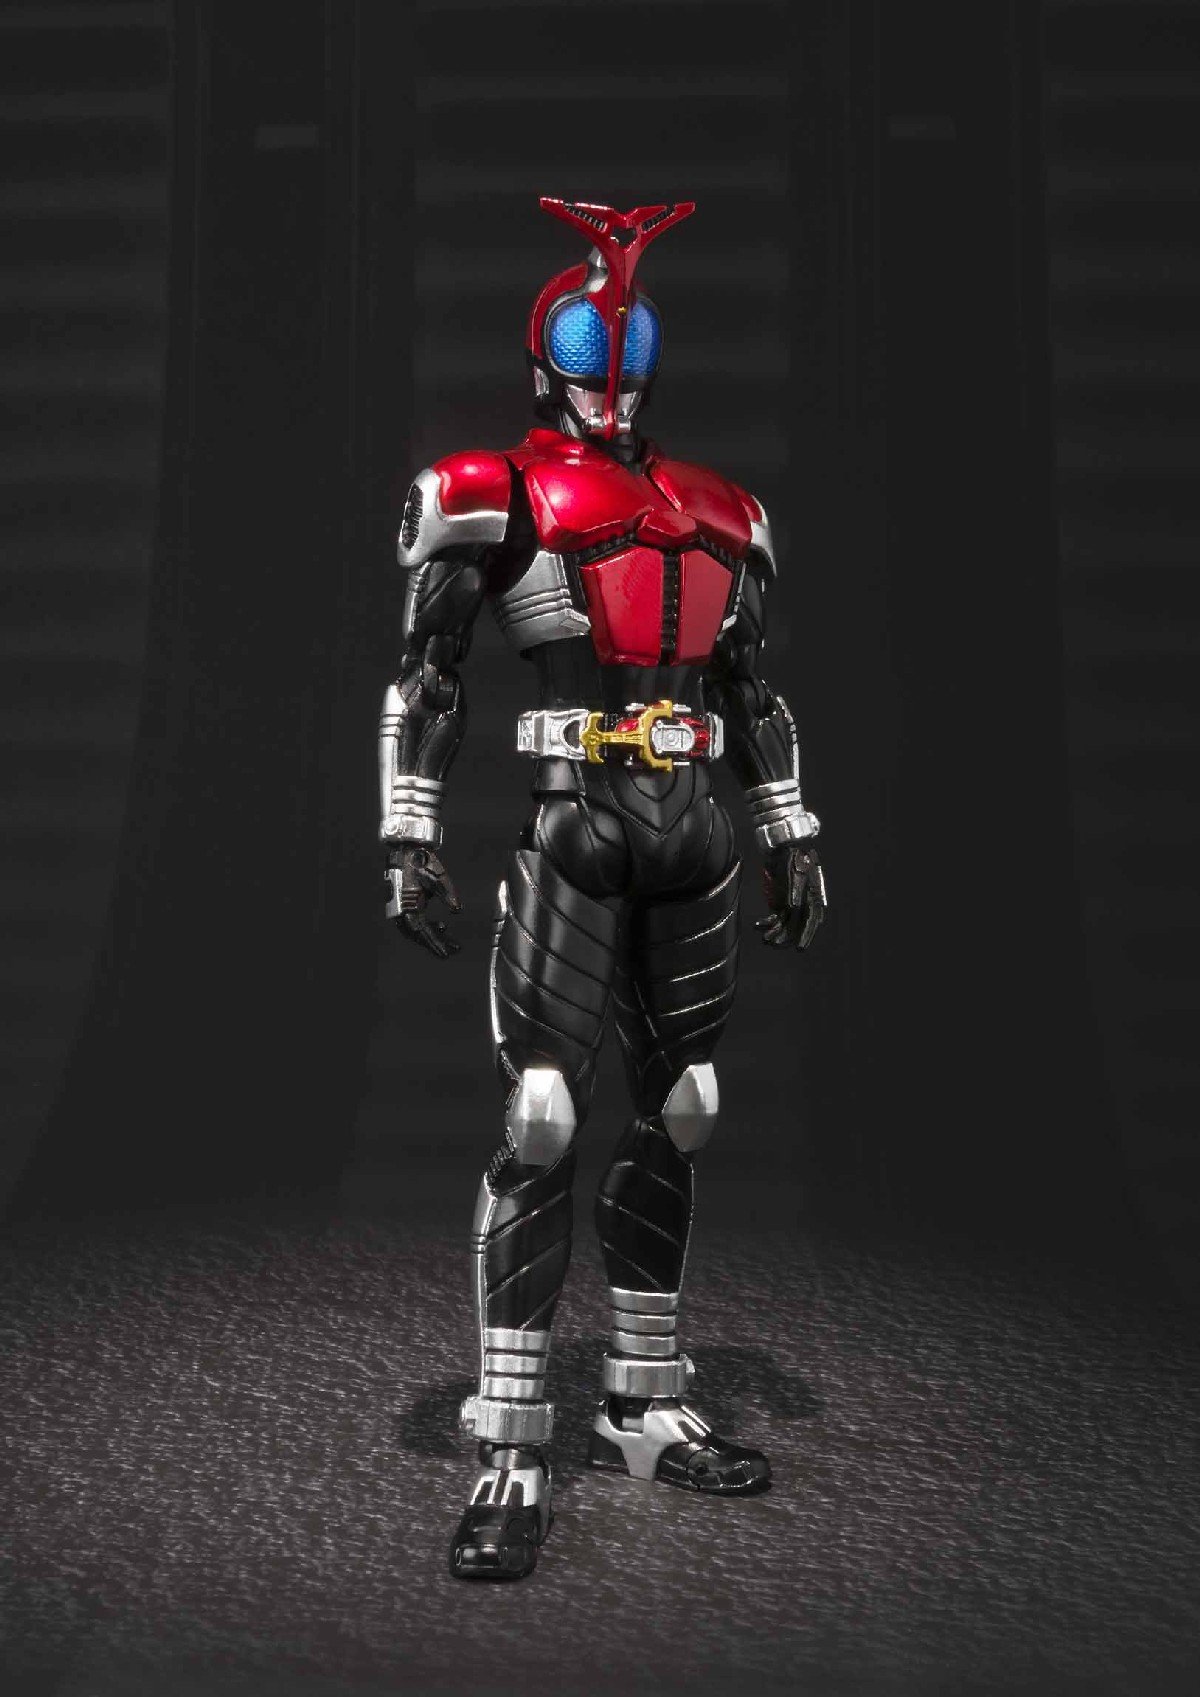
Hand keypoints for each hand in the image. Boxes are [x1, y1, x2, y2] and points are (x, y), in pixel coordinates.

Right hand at [384, 844, 461, 958]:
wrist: (406, 851)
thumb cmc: (420, 863)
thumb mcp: (438, 878)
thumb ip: (448, 895)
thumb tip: (457, 910)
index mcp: (409, 906)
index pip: (423, 932)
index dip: (435, 944)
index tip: (446, 954)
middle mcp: (401, 911)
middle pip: (419, 935)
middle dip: (435, 943)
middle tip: (452, 949)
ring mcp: (400, 909)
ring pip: (415, 931)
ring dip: (431, 936)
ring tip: (448, 938)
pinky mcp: (403, 905)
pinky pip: (414, 923)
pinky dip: (426, 928)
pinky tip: (440, 926)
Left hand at [755, 843, 825, 949]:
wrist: (783, 848)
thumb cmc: (792, 859)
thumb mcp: (794, 874)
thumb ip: (794, 891)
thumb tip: (793, 908)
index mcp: (813, 897)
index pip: (811, 920)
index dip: (806, 935)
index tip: (799, 948)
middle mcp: (805, 902)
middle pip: (798, 926)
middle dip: (786, 937)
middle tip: (774, 945)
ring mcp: (794, 903)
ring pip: (786, 924)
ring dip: (775, 932)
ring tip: (765, 939)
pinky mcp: (783, 901)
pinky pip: (778, 916)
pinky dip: (769, 922)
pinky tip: (759, 925)